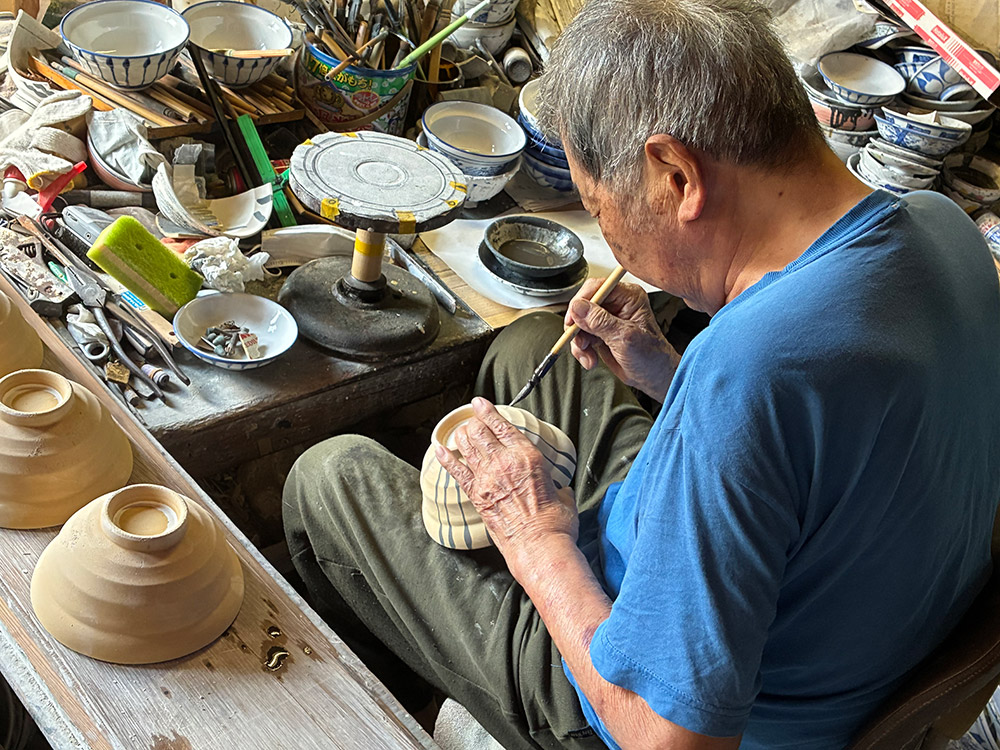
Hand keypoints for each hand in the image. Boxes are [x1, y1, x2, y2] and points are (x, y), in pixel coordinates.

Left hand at [435, 398, 578, 574]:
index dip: (489, 411)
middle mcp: (504, 463)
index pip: (503, 426)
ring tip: (461, 431)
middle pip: (480, 432)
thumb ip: (557, 486)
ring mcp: (487, 479)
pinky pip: (456, 472)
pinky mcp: (476, 496)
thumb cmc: (554, 524)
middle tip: (474, 420)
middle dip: (474, 422)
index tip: (480, 403)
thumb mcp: (564, 496)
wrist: (539, 547)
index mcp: (528, 457)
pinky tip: (440, 449)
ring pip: (467, 447)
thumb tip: (559, 490)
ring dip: (462, 436)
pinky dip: (446, 459)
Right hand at [565, 280, 679, 402]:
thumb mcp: (624, 338)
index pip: (597, 288)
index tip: (572, 319)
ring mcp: (607, 319)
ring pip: (579, 322)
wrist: (653, 378)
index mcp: (629, 297)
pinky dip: (581, 349)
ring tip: (588, 355)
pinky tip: (590, 359)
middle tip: (580, 342)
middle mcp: (617, 304)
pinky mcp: (600, 333)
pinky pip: (580, 336)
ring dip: (579, 341)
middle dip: (578, 327)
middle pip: (583, 305)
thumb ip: (600, 321)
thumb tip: (578, 307)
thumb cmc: (651, 357)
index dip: (580, 302)